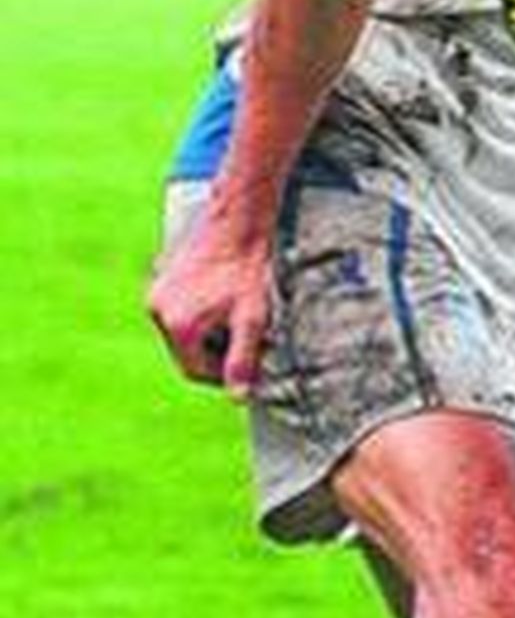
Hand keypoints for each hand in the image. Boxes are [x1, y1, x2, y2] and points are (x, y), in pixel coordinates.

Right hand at [147, 226, 272, 396]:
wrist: (238, 220)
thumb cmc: (248, 267)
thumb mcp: (253, 318)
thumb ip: (243, 360)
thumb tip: (237, 397)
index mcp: (179, 325)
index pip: (196, 371)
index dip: (224, 376)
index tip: (248, 369)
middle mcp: (159, 310)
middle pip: (187, 352)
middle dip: (216, 354)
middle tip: (248, 343)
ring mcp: (157, 292)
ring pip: (183, 332)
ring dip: (209, 334)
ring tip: (238, 318)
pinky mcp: (162, 277)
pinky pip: (179, 310)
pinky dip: (200, 315)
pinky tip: (224, 300)